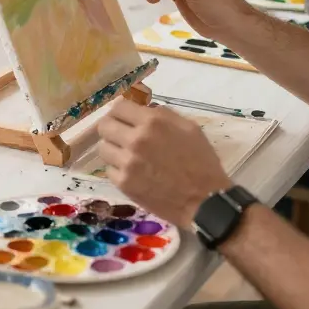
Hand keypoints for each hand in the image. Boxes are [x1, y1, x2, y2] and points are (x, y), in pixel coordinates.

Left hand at [97, 99, 229, 227]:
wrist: (205, 201)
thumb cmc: (201, 162)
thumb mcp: (188, 128)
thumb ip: (162, 114)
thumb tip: (141, 109)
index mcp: (153, 122)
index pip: (119, 107)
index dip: (120, 111)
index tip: (124, 117)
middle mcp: (136, 139)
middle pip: (105, 125)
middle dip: (112, 127)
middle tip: (121, 134)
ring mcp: (128, 163)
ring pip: (103, 147)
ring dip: (113, 148)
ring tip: (126, 154)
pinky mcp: (124, 184)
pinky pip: (109, 169)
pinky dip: (118, 169)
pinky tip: (131, 172)